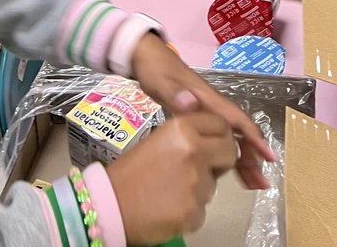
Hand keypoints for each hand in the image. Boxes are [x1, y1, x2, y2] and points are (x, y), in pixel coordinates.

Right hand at [106, 112, 234, 242]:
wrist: (107, 206)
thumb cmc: (129, 173)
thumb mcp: (160, 140)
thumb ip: (189, 137)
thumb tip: (214, 141)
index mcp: (182, 128)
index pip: (221, 125)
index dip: (222, 135)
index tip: (217, 143)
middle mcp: (194, 151)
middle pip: (229, 152)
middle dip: (222, 160)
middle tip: (205, 167)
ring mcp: (196, 183)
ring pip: (213, 185)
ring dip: (199, 189)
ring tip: (171, 190)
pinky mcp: (193, 212)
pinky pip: (201, 210)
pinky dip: (189, 212)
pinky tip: (169, 208)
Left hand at [131, 32, 274, 189]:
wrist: (148, 58)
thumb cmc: (157, 70)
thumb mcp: (163, 82)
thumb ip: (176, 94)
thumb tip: (191, 103)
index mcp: (209, 100)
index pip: (237, 120)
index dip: (253, 138)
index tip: (268, 156)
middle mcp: (213, 106)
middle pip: (239, 133)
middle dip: (252, 156)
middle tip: (262, 182)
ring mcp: (206, 113)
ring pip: (230, 138)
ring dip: (242, 159)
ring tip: (252, 183)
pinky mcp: (198, 119)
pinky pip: (218, 140)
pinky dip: (226, 155)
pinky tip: (228, 169)